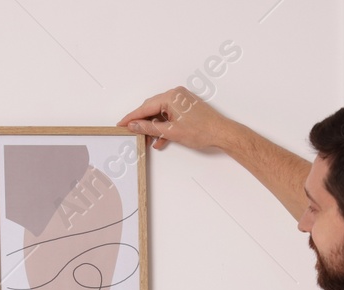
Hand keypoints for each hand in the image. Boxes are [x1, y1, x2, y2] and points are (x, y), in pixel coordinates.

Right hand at [119, 87, 236, 150]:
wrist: (222, 133)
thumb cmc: (202, 131)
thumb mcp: (171, 132)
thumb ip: (149, 127)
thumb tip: (134, 125)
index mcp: (171, 96)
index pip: (145, 107)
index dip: (132, 117)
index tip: (122, 124)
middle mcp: (176, 94)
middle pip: (152, 108)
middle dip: (142, 122)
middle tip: (131, 132)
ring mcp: (182, 100)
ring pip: (160, 113)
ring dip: (154, 127)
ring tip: (147, 140)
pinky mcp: (186, 107)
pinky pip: (170, 115)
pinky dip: (164, 126)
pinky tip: (160, 139)